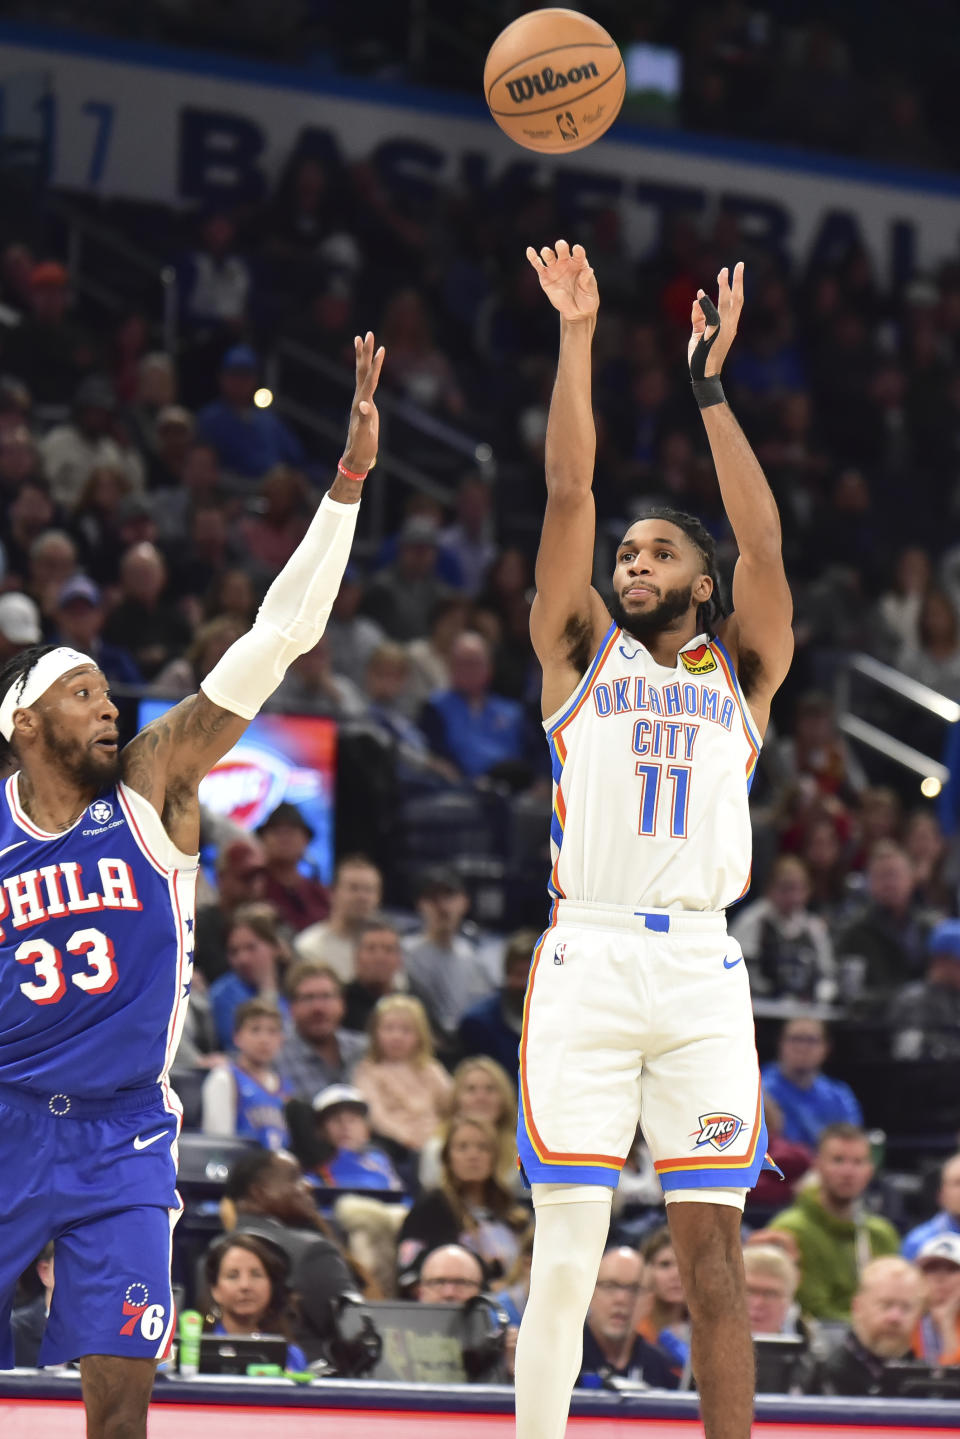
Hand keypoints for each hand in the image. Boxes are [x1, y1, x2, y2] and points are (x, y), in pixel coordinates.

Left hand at [342, 331, 384, 472]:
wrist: (355, 457)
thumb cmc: (362, 448)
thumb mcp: (364, 435)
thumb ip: (364, 420)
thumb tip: (364, 405)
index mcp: (361, 403)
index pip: (370, 379)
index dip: (376, 364)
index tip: (381, 348)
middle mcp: (358, 399)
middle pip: (362, 371)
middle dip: (365, 352)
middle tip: (367, 333)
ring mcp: (361, 401)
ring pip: (362, 375)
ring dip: (363, 357)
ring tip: (362, 340)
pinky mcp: (364, 405)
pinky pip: (366, 383)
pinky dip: (368, 371)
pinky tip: (369, 367)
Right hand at [526, 239, 598, 322]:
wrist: (576, 311)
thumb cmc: (587, 298)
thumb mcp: (590, 290)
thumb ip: (587, 280)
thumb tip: (588, 270)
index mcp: (579, 262)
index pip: (578, 254)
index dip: (578, 251)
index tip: (577, 249)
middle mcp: (566, 262)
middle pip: (562, 251)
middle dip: (561, 247)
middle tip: (561, 246)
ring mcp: (555, 269)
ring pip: (549, 257)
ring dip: (547, 253)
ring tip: (546, 252)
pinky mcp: (545, 277)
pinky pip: (538, 266)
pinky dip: (533, 258)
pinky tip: (530, 250)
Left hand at [688, 262, 743, 376]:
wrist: (704, 375)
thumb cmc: (701, 355)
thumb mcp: (698, 333)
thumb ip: (698, 317)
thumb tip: (696, 300)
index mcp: (729, 325)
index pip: (736, 302)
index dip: (737, 287)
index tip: (735, 272)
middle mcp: (730, 326)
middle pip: (736, 299)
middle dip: (738, 281)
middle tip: (739, 264)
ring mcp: (723, 330)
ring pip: (726, 304)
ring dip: (724, 287)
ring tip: (723, 272)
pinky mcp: (713, 334)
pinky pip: (710, 316)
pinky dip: (705, 305)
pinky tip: (701, 294)